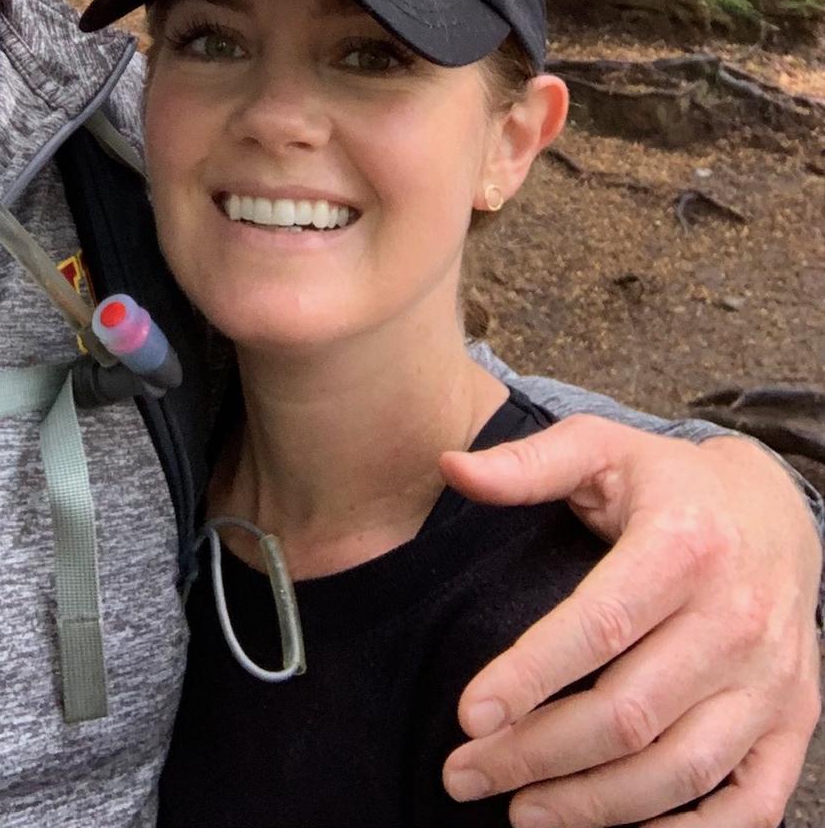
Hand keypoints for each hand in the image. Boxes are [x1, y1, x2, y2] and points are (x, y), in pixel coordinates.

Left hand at [437, 417, 821, 825]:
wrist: (777, 512)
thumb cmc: (670, 484)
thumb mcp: (601, 448)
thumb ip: (527, 462)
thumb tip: (450, 467)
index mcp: (684, 546)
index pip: (601, 625)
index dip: (530, 674)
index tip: (468, 714)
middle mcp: (735, 620)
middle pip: (629, 712)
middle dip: (537, 752)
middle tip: (466, 773)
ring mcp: (771, 681)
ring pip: (681, 767)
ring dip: (595, 802)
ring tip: (521, 813)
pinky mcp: (793, 723)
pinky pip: (750, 804)